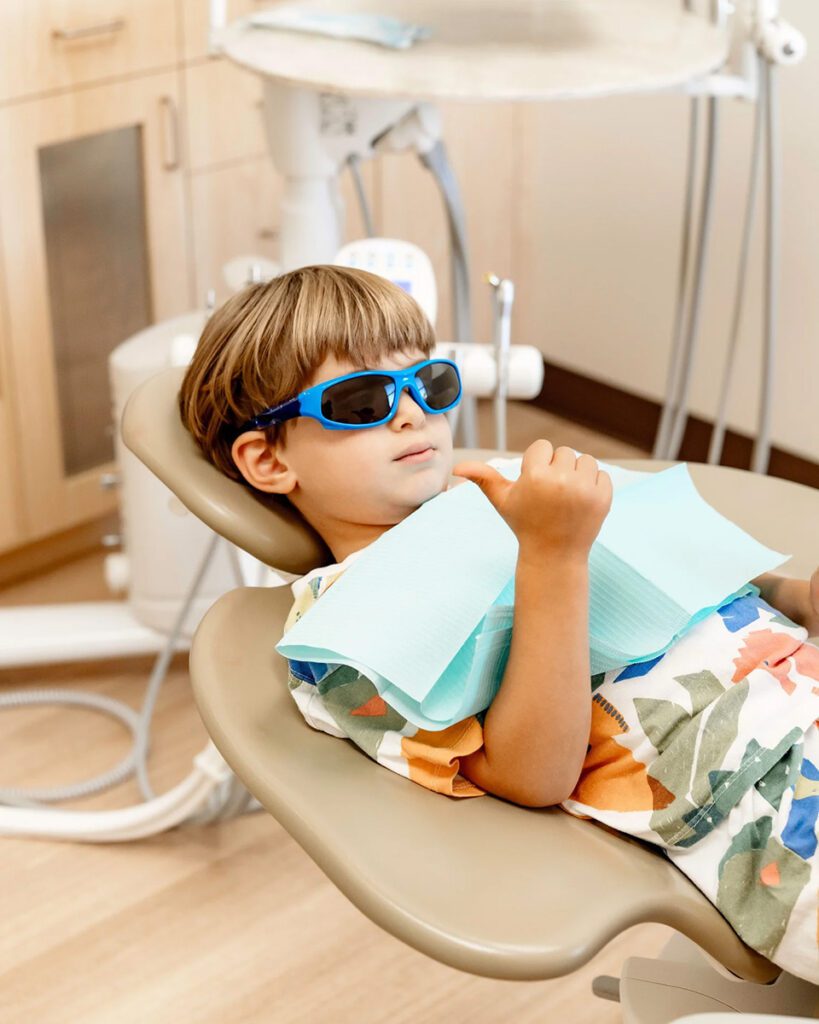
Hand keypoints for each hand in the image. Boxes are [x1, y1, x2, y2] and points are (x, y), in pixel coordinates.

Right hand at [452, 440, 612, 559]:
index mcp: (535, 476)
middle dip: (557, 469)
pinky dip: (593, 486)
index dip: (537, 465)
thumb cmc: (525, 523)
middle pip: (563, 452)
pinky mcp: (603, 497)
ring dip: (577, 474)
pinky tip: (580, 503)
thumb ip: (482, 478)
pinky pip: (602, 474)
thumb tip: (456, 468)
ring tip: (566, 497)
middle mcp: (561, 480)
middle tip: (550, 495)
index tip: (535, 486)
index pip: (542, 447)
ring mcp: (585, 489)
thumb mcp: (501, 500)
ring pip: (584, 460)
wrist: (554, 554)